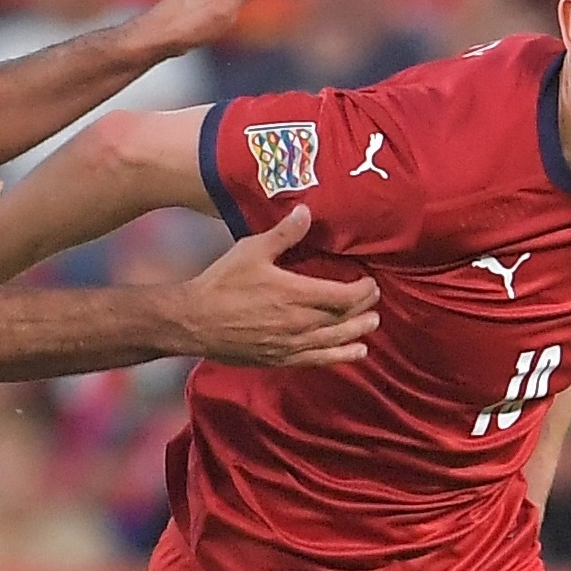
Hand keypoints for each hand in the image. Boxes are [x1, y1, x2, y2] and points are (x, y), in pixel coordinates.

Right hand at [175, 207, 378, 367]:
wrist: (195, 322)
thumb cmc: (222, 283)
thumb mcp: (252, 250)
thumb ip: (283, 234)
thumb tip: (306, 211)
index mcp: (296, 294)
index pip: (344, 296)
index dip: (363, 291)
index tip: (370, 282)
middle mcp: (299, 323)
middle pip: (343, 319)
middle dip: (363, 310)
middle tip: (375, 302)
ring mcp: (291, 344)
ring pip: (335, 341)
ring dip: (356, 333)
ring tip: (371, 327)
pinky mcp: (280, 359)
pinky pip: (317, 359)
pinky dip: (339, 356)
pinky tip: (353, 353)